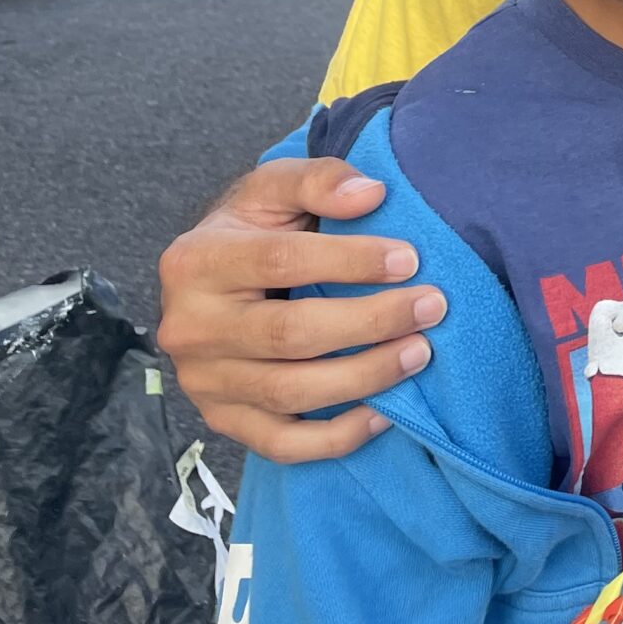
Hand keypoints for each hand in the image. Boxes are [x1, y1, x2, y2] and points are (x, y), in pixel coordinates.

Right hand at [156, 157, 446, 463]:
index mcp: (196, 261)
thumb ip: (318, 179)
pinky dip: (338, 437)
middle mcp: (190, 328)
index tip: (411, 259)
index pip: (280, 262)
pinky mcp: (224, 421)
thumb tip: (370, 193)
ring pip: (289, 393)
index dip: (350, 261)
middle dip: (371, 322)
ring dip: (365, 377)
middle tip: (432, 306)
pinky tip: (387, 414)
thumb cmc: (254, 230)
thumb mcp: (274, 187)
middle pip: (288, 334)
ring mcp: (203, 382)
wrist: (214, 279)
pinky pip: (282, 444)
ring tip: (421, 351)